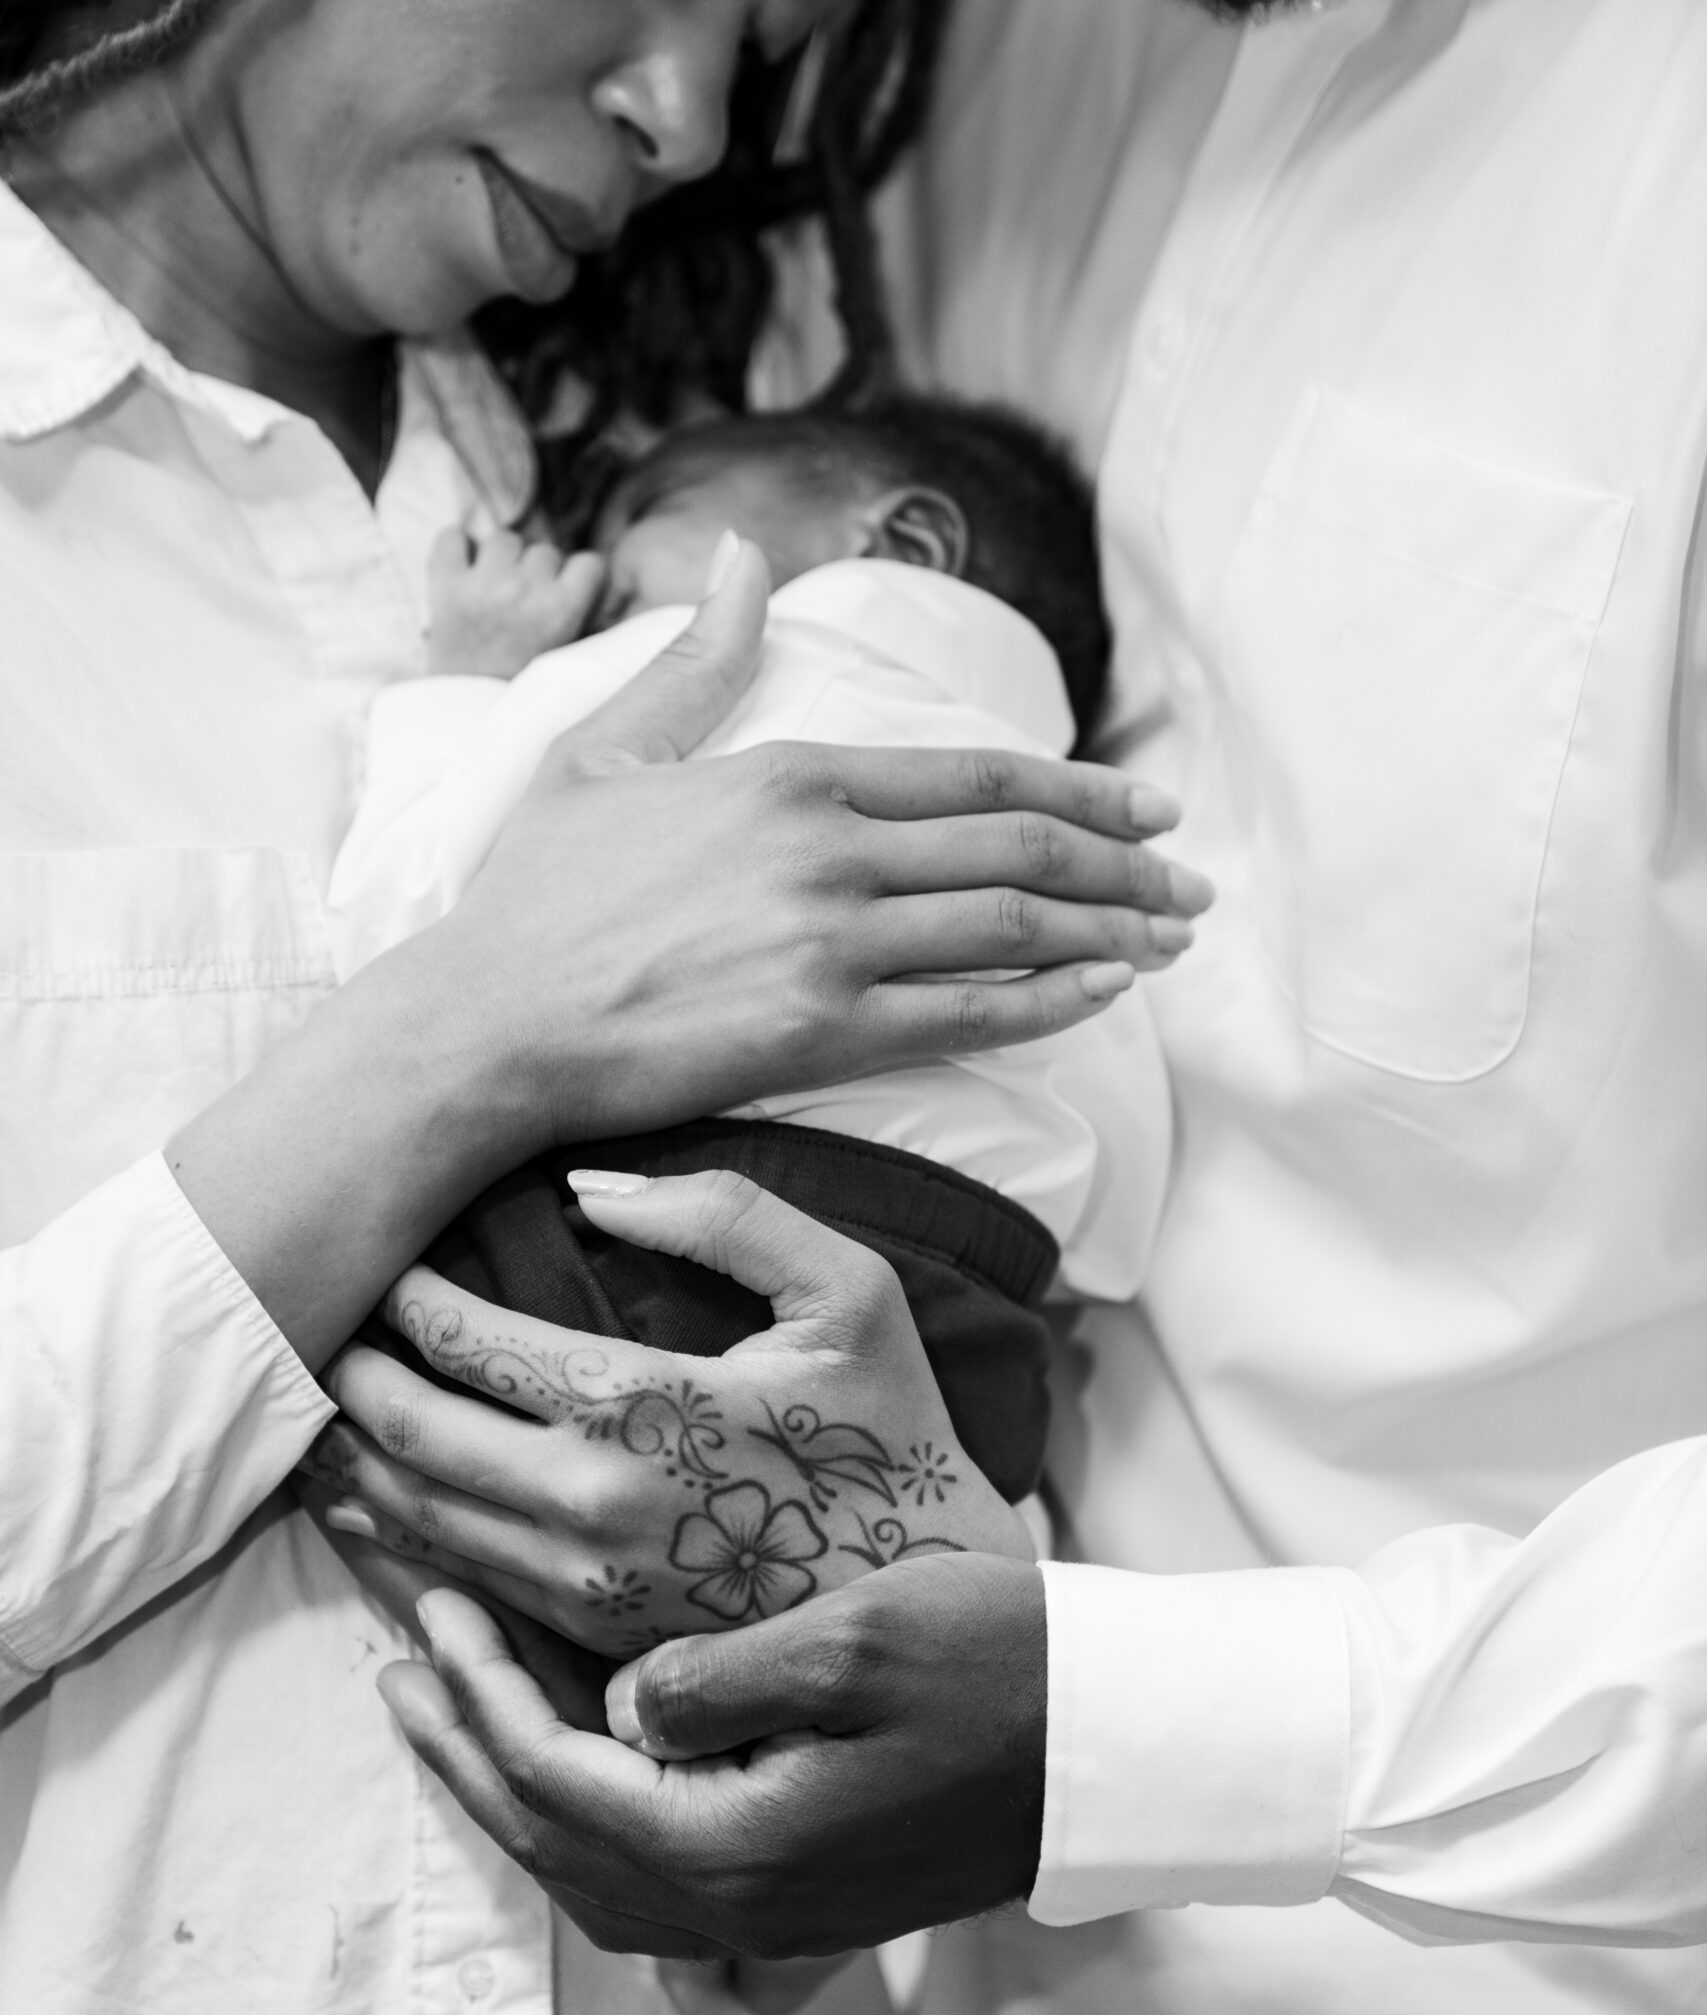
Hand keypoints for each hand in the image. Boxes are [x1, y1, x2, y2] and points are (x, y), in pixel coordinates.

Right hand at [168, 534, 1202, 1373]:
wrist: (483, 1019)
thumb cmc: (535, 898)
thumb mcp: (606, 751)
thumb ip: (696, 662)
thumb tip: (742, 558)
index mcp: (788, 777)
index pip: (974, 775)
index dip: (1079, 790)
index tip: (1146, 807)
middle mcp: (826, 852)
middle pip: (1017, 846)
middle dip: (1122, 865)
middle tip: (1189, 885)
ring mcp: (828, 944)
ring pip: (1008, 926)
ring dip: (1106, 932)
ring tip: (1168, 942)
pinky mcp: (817, 1032)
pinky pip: (965, 1015)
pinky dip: (1046, 1002)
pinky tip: (1101, 998)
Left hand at [308, 1168, 1034, 1650]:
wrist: (938, 1601)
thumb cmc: (895, 1436)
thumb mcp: (851, 1292)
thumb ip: (729, 1216)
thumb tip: (589, 1187)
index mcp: (644, 1401)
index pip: (471, 1340)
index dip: (411, 1299)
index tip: (391, 1269)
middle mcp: (593, 1500)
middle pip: (415, 1433)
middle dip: (352, 1379)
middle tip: (325, 1336)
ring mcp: (584, 1584)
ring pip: (418, 1517)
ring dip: (356, 1461)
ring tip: (321, 1418)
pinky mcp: (591, 1640)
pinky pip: (457, 1583)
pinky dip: (395, 1537)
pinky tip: (369, 1506)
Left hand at [377, 1551, 1047, 1956]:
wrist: (1123, 1745)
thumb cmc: (1002, 1664)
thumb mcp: (855, 1639)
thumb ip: (715, 1680)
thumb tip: (617, 1706)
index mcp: (740, 1845)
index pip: (555, 1778)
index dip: (480, 1693)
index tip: (432, 1611)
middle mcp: (745, 1907)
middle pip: (553, 1844)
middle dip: (464, 1752)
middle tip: (399, 1668)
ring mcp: (779, 1919)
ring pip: (594, 1880)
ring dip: (511, 1797)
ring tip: (455, 1720)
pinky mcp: (809, 1904)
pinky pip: (651, 1891)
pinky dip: (583, 1833)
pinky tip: (572, 1779)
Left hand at [426, 526, 603, 676]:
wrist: (465, 715)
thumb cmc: (519, 689)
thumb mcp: (565, 656)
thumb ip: (581, 620)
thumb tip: (591, 585)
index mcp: (561, 610)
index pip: (589, 563)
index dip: (579, 575)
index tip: (568, 591)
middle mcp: (525, 590)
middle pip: (545, 551)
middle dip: (538, 572)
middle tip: (525, 603)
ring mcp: (483, 584)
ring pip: (504, 539)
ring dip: (502, 558)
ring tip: (495, 588)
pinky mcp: (446, 584)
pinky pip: (451, 537)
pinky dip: (456, 547)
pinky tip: (464, 570)